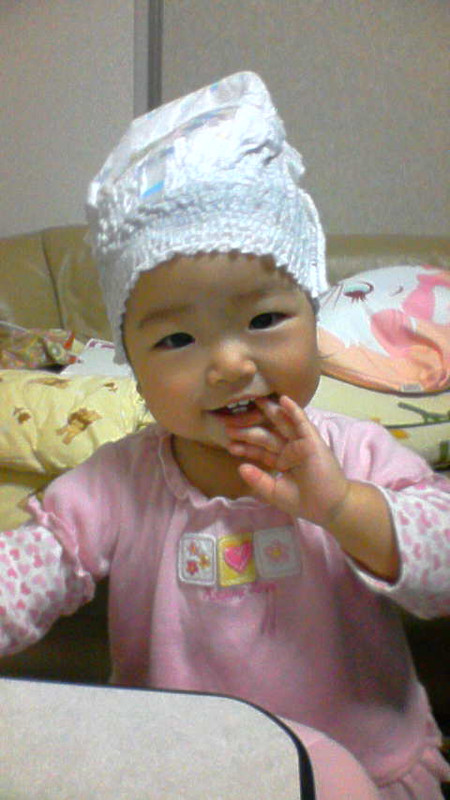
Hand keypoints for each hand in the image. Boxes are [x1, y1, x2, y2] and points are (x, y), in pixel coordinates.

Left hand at [227, 395, 349, 525]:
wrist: (330, 507)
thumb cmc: (305, 502)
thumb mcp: (275, 493)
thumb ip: (258, 480)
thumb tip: (240, 467)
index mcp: (281, 461)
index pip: (260, 450)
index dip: (245, 446)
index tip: (229, 443)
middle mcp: (289, 449)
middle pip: (266, 436)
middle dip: (248, 430)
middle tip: (229, 424)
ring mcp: (301, 443)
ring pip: (282, 424)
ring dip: (269, 411)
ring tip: (254, 400)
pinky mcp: (312, 440)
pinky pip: (301, 422)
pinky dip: (294, 410)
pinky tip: (283, 399)